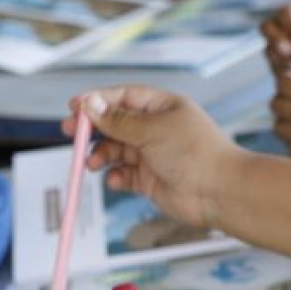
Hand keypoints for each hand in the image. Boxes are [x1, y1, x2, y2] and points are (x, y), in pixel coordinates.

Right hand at [67, 85, 237, 229]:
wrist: (219, 191)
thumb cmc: (195, 153)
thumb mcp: (151, 130)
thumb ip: (117, 120)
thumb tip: (90, 103)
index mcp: (162, 107)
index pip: (122, 97)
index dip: (96, 101)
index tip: (74, 107)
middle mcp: (156, 129)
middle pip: (114, 124)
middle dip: (92, 129)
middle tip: (71, 134)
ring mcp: (153, 155)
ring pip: (116, 150)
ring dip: (101, 155)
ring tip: (93, 162)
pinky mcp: (150, 180)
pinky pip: (123, 175)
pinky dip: (115, 177)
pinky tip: (114, 180)